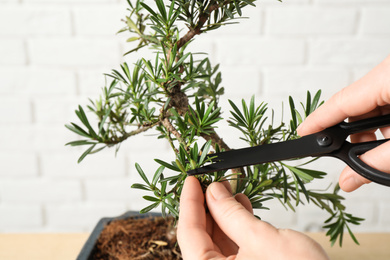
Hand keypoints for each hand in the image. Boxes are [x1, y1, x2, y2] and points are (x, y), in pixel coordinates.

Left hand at [177, 176, 328, 259]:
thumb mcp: (261, 238)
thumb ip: (231, 214)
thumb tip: (213, 192)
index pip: (188, 233)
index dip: (189, 202)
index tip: (191, 179)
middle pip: (200, 236)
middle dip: (207, 206)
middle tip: (213, 182)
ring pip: (217, 240)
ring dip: (223, 214)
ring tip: (230, 191)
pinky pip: (233, 246)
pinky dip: (236, 225)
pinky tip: (242, 207)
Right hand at [297, 55, 389, 191]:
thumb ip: (378, 162)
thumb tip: (348, 181)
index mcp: (388, 77)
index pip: (340, 102)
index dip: (317, 121)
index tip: (301, 135)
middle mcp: (389, 71)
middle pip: (355, 105)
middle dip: (353, 135)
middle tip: (352, 159)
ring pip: (372, 105)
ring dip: (374, 131)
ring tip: (383, 152)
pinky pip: (386, 101)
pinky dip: (386, 124)